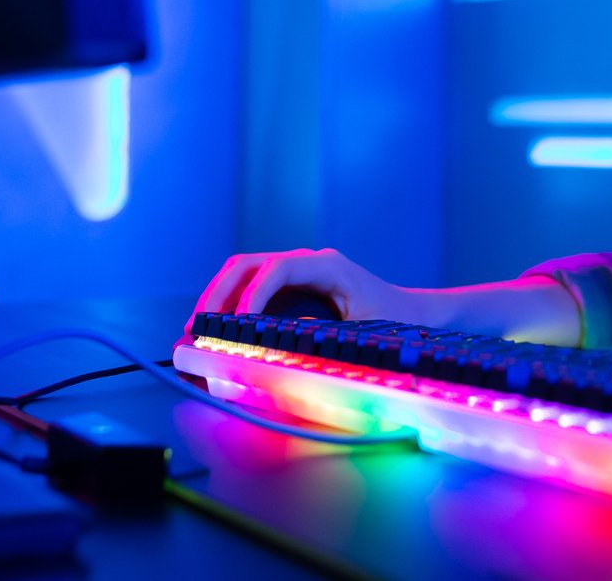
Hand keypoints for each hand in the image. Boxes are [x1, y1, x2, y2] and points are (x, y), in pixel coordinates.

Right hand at [187, 247, 423, 332]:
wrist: (415, 314)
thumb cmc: (398, 324)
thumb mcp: (368, 335)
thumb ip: (330, 339)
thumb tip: (287, 348)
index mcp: (328, 266)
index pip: (278, 268)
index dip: (253, 293)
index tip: (235, 324)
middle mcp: (309, 263)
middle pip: (249, 264)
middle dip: (219, 293)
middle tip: (196, 326)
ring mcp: (299, 273)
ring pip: (244, 274)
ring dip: (218, 298)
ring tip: (196, 330)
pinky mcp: (293, 288)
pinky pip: (253, 289)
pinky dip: (230, 306)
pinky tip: (216, 331)